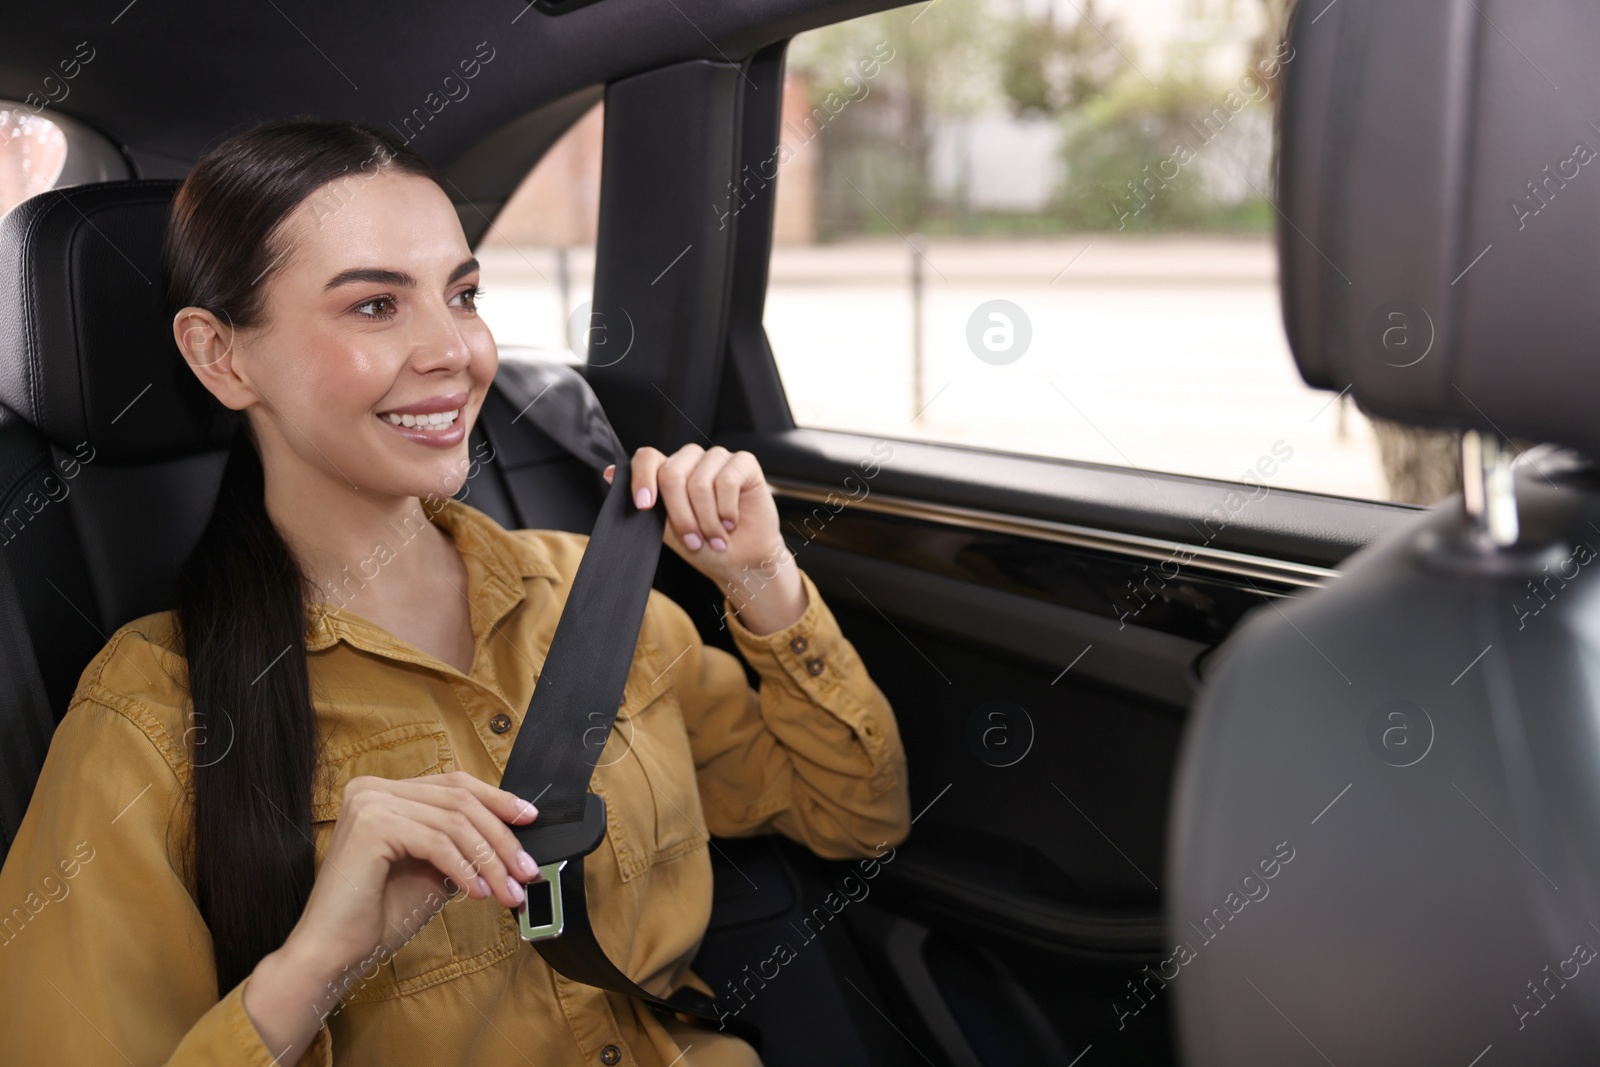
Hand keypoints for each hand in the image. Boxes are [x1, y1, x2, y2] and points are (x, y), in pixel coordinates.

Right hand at [243, 772, 539, 1057]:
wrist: (332, 953)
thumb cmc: (376, 916)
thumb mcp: (431, 870)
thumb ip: (461, 846)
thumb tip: (510, 838)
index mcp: (384, 792)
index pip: (454, 785)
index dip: (497, 800)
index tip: (530, 820)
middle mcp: (372, 788)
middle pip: (459, 800)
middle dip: (501, 838)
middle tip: (527, 871)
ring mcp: (369, 803)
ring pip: (455, 822)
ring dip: (490, 860)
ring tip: (508, 892)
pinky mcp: (371, 826)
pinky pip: (438, 842)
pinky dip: (465, 868)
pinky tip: (478, 893)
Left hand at [604, 445, 807, 634]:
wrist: (740, 561)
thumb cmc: (705, 545)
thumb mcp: (667, 530)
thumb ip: (644, 504)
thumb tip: (609, 473)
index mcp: (669, 471)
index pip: (647, 457)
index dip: (642, 479)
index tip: (644, 506)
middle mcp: (692, 460)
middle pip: (672, 474)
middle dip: (681, 516)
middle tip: (694, 540)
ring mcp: (718, 458)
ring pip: (699, 483)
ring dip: (707, 520)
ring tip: (715, 537)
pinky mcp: (744, 463)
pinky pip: (727, 481)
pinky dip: (727, 510)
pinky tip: (731, 522)